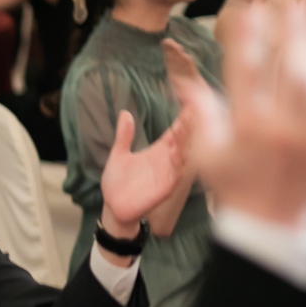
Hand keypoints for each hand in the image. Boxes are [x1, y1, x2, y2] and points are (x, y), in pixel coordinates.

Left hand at [98, 107, 188, 234]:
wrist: (113, 207)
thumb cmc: (117, 182)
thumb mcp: (118, 155)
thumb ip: (124, 135)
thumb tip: (125, 112)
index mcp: (158, 150)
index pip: (175, 131)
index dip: (183, 117)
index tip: (190, 100)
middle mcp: (167, 160)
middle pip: (183, 140)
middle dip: (188, 125)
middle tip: (192, 109)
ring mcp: (168, 174)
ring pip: (182, 155)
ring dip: (184, 142)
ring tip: (184, 127)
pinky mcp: (165, 189)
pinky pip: (176, 175)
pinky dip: (178, 164)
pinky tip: (178, 154)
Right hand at [172, 3, 305, 222]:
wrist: (271, 223)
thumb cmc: (234, 187)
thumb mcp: (207, 154)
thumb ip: (201, 113)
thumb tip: (183, 80)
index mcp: (247, 129)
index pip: (245, 73)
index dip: (247, 39)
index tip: (250, 12)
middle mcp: (281, 129)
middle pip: (290, 70)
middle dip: (291, 33)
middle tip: (293, 4)